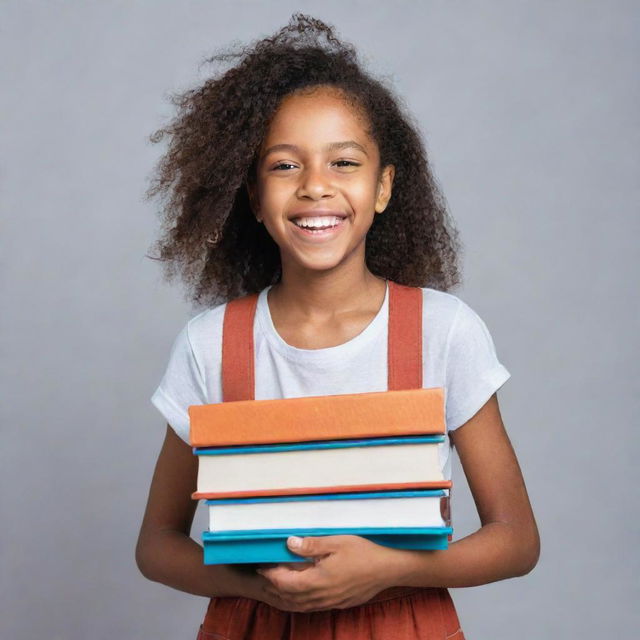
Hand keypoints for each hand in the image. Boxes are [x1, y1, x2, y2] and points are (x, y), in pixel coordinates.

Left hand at [255, 535, 397, 612]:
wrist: (387, 569)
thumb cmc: (363, 552)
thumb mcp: (336, 542)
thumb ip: (311, 545)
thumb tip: (289, 543)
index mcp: (318, 580)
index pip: (286, 583)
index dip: (271, 576)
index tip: (262, 567)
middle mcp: (321, 596)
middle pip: (290, 597)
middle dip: (274, 588)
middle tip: (264, 577)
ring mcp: (330, 602)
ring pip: (300, 605)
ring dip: (285, 597)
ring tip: (276, 587)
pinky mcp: (338, 603)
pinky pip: (312, 607)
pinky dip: (299, 602)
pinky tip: (299, 595)